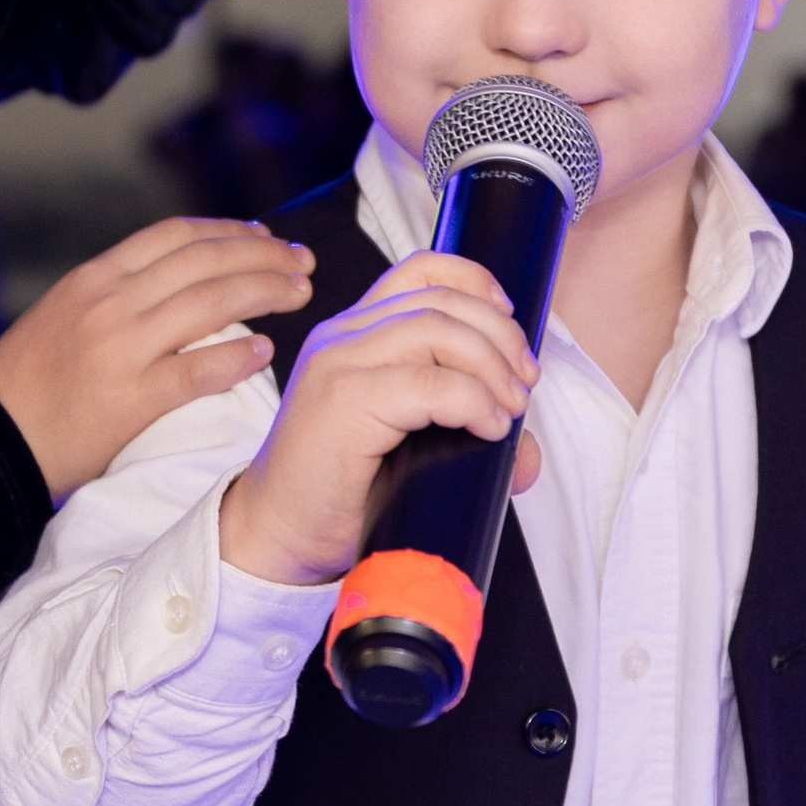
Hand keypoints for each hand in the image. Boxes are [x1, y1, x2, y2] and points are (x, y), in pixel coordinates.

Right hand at [0, 218, 312, 499]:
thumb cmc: (26, 385)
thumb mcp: (63, 315)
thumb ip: (116, 295)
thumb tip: (179, 284)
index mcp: (93, 277)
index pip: (175, 234)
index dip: (228, 230)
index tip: (264, 236)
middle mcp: (110, 301)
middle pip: (205, 260)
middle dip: (265, 255)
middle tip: (303, 261)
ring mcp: (120, 348)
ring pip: (212, 303)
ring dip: (267, 292)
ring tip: (300, 294)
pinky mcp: (130, 399)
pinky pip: (198, 371)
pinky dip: (236, 356)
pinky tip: (264, 353)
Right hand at [219, 252, 538, 586]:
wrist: (277, 532)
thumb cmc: (337, 489)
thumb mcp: (407, 445)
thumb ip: (463, 431)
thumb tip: (527, 453)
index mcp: (352, 333)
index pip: (418, 272)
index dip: (474, 281)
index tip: (511, 318)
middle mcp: (340, 337)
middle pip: (439, 301)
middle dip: (499, 336)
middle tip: (524, 382)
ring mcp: (337, 365)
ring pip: (436, 330)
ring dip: (490, 366)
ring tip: (509, 407)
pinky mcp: (342, 403)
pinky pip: (428, 384)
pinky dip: (472, 400)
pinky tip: (487, 425)